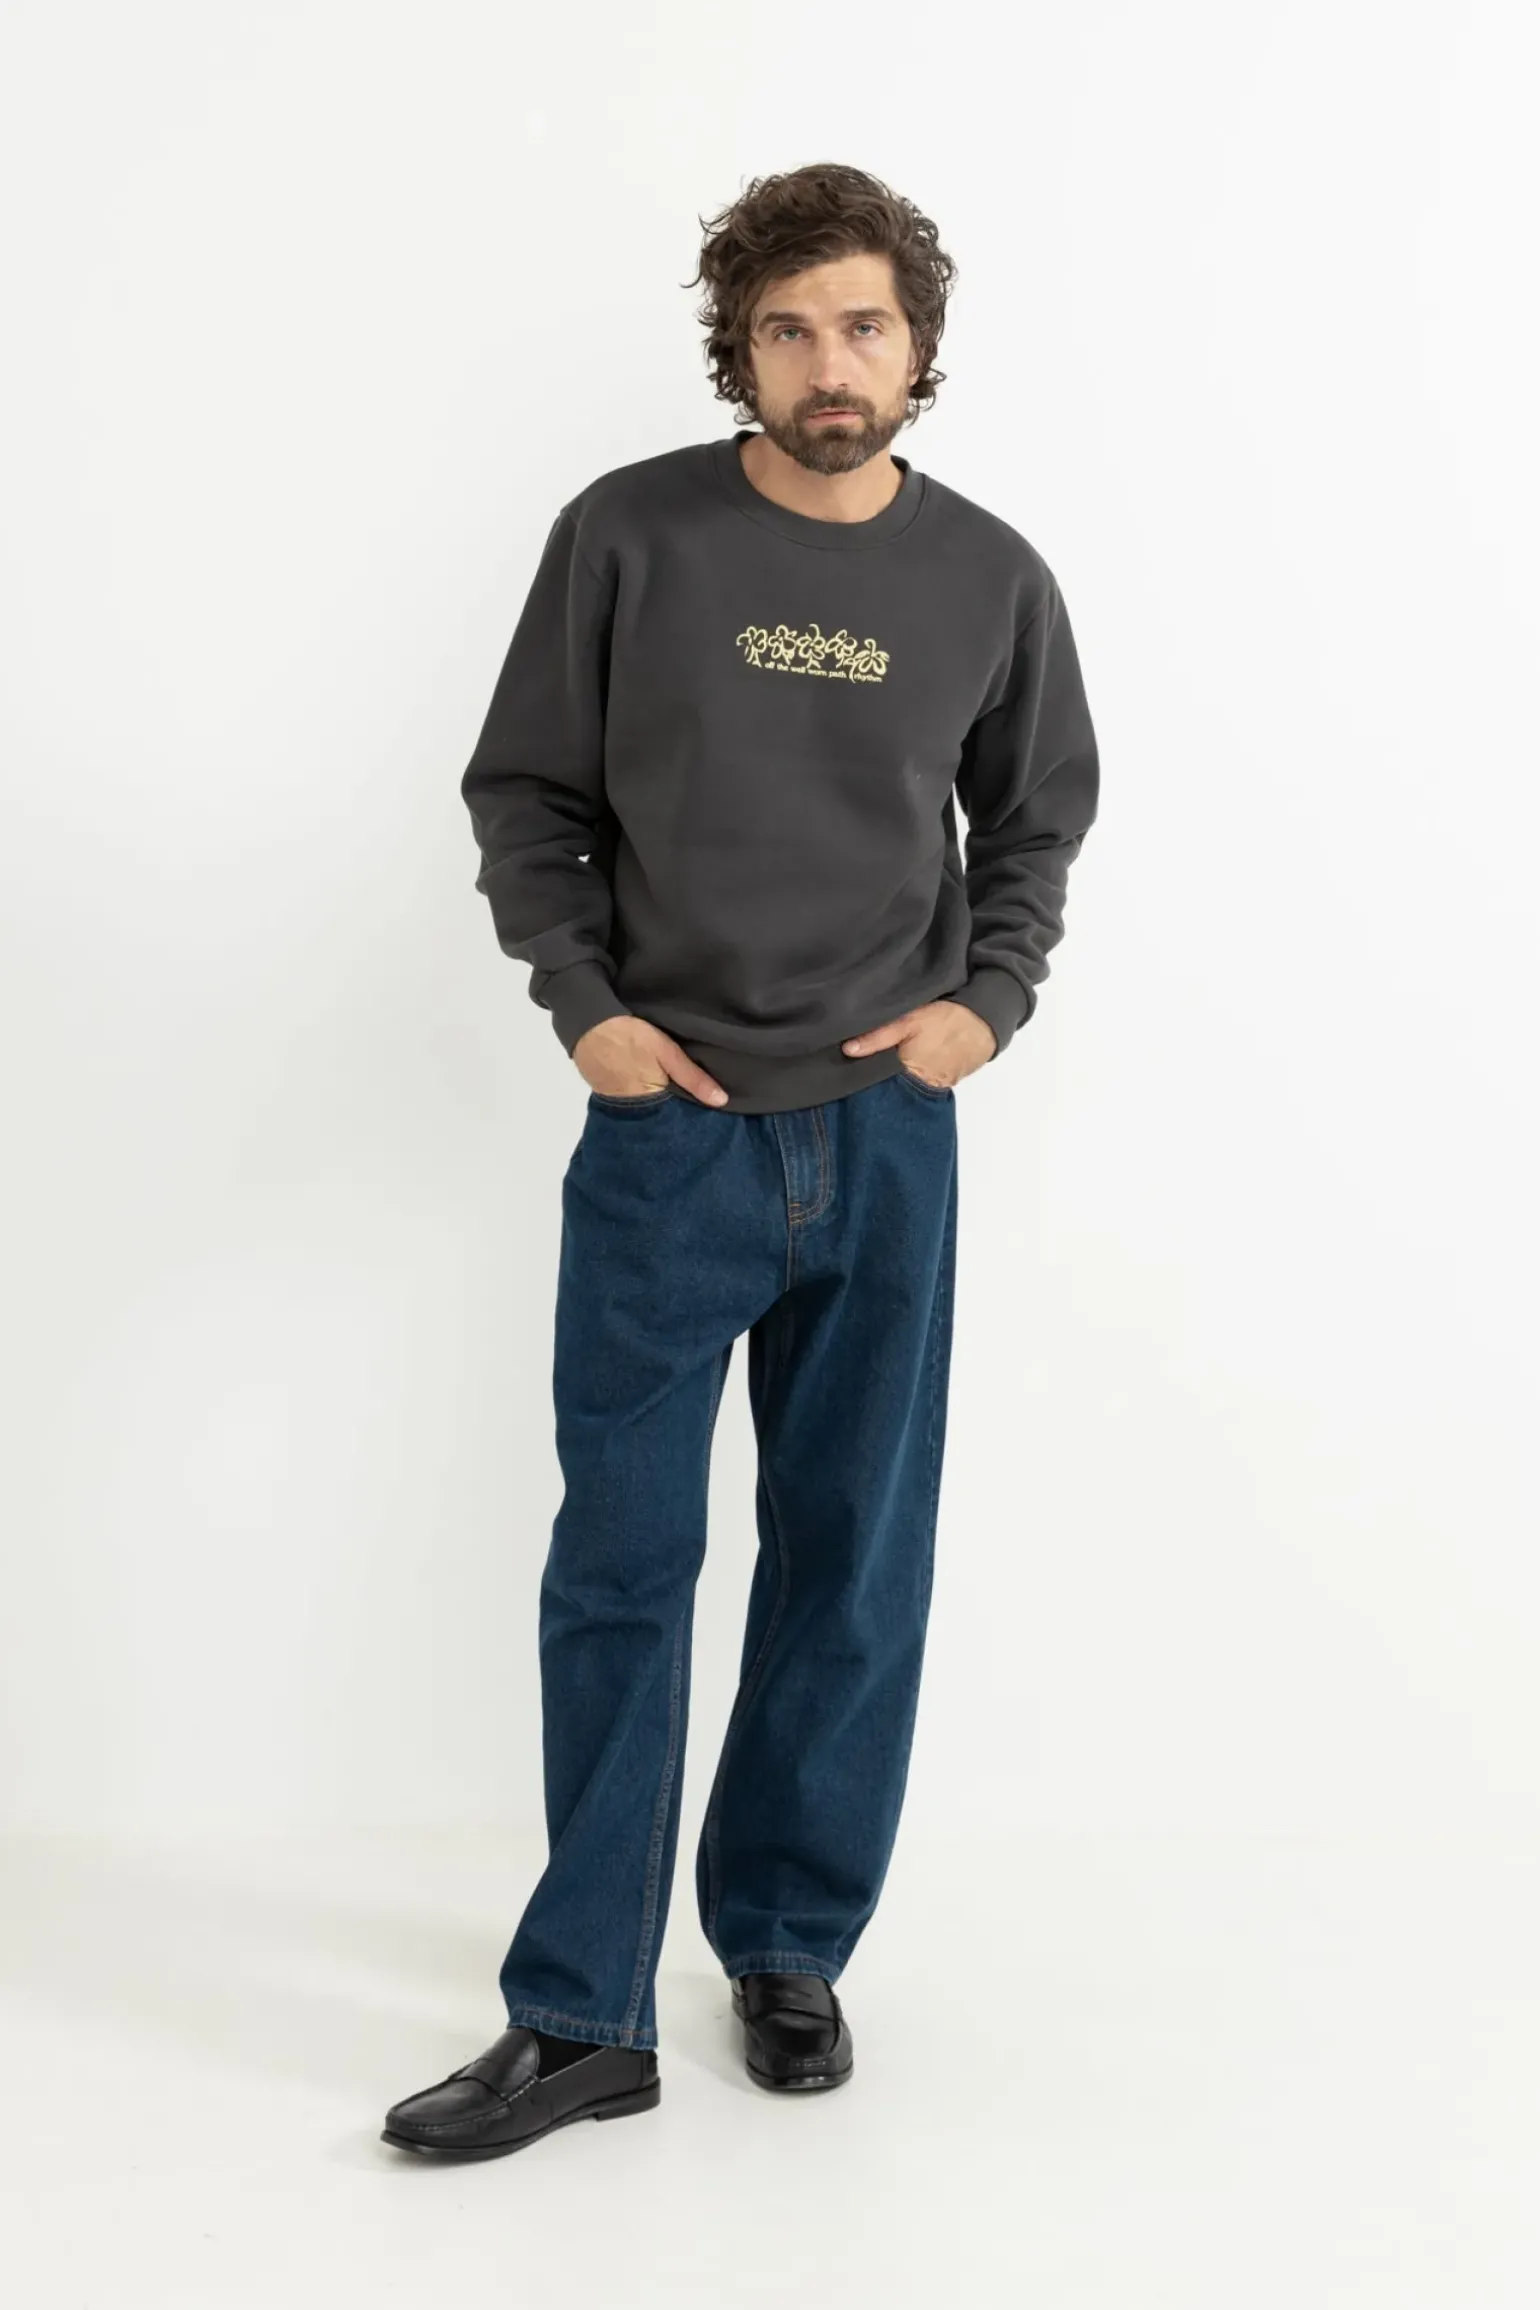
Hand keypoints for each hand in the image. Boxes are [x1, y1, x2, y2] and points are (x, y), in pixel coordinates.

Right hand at [574, 1016, 728, 1105]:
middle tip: (694, 1105)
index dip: (687, 1118)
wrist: (586, 1021)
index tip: (705, 1117)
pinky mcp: (604, 1090)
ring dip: (656, 1102)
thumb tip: (721, 1101)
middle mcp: (629, 1110)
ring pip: (644, 1108)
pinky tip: (650, 1084)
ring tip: (675, 1095)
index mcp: (647, 1105)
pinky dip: (640, 1094)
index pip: (673, 1121)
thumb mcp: (666, 1052)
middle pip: (658, 1116)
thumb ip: (692, 1077)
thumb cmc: (629, 1036)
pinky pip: (629, 1098)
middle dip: (673, 1111)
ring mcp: (614, 1102)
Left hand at [841, 999, 996, 1089]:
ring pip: (905, 1090)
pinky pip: (922, 1087)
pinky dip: (913, 1080)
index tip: (846, 1073)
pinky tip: (906, 1069)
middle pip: (890, 1091)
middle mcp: (920, 1090)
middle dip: (877, 1082)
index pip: (876, 1085)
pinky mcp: (944, 1085)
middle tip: (860, 1070)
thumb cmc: (945, 1021)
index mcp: (907, 1074)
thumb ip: (878, 1037)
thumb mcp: (909, 1021)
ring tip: (881, 1068)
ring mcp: (934, 1090)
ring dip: (895, 1082)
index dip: (862, 1079)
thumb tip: (847, 1050)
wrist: (985, 1024)